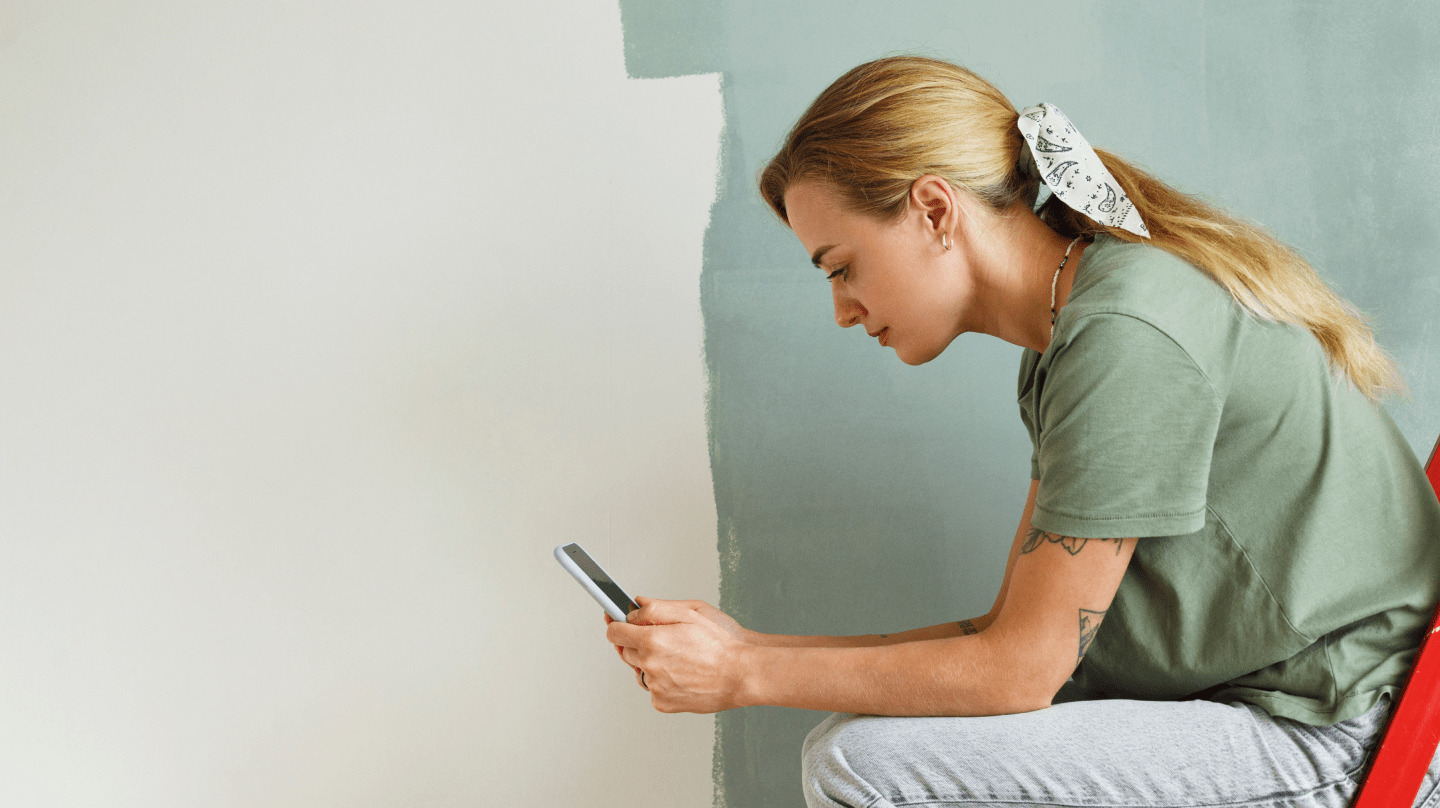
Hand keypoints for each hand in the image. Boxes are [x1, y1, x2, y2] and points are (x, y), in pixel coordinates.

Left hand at [604, 596, 752, 712]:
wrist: (741, 675)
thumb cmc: (721, 644)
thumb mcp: (691, 612)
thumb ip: (657, 608)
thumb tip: (636, 605)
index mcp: (653, 640)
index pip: (615, 632)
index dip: (617, 625)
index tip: (618, 623)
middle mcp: (649, 665)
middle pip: (627, 651)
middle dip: (639, 643)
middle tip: (663, 638)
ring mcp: (655, 687)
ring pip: (640, 671)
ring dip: (651, 663)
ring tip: (678, 657)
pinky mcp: (663, 703)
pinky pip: (653, 689)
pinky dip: (662, 681)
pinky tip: (681, 673)